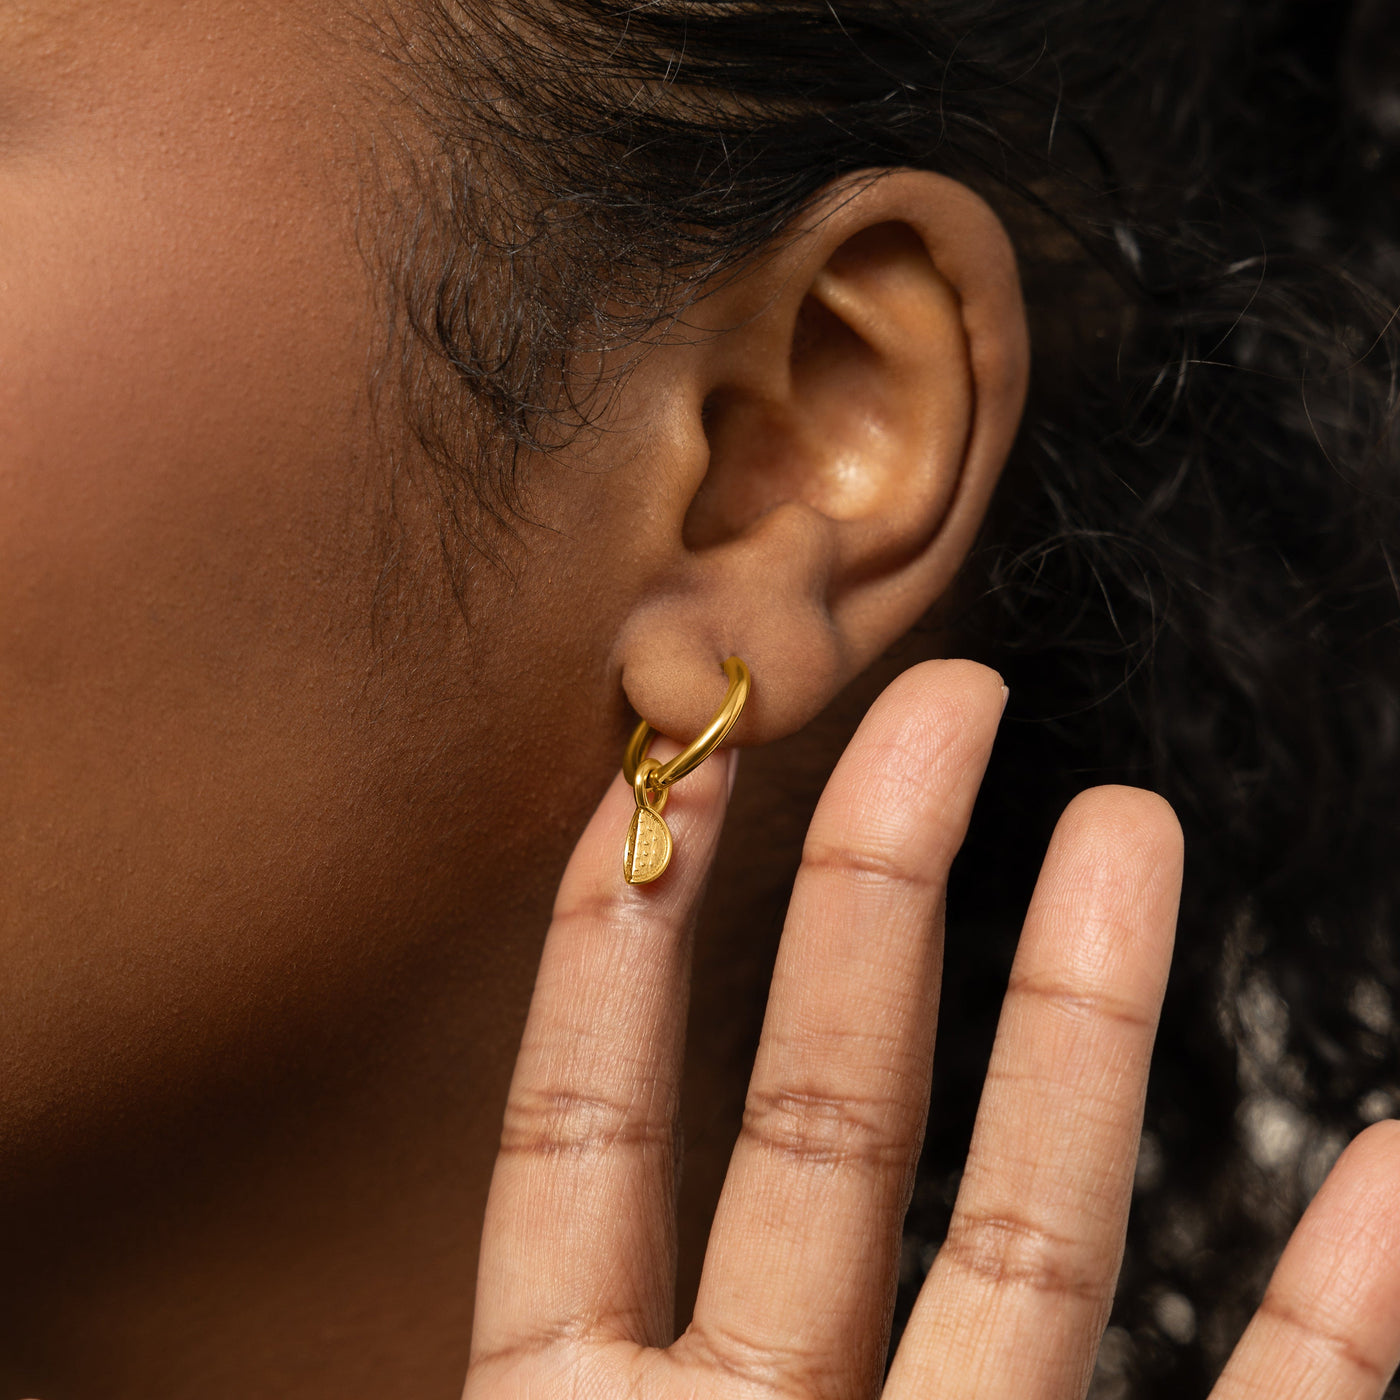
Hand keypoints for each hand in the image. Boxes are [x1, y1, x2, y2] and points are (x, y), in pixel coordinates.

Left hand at [466, 660, 1399, 1399]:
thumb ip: (531, 1376)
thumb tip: (513, 1147)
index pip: (581, 1132)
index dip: (609, 948)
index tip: (652, 774)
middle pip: (829, 1119)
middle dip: (877, 899)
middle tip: (942, 707)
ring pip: (1035, 1234)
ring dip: (1090, 1022)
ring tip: (1132, 827)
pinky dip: (1329, 1326)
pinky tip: (1387, 1172)